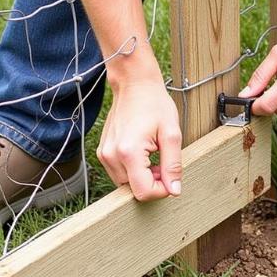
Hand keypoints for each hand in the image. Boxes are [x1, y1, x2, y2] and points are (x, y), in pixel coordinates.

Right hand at [96, 74, 182, 201]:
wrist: (134, 84)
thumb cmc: (154, 104)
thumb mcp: (172, 134)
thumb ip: (173, 165)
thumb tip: (174, 190)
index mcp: (129, 152)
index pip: (144, 192)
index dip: (162, 190)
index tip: (170, 174)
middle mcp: (111, 156)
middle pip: (134, 190)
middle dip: (153, 182)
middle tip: (163, 160)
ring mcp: (104, 154)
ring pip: (126, 184)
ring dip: (143, 176)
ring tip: (153, 153)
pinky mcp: (103, 152)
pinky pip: (120, 173)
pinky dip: (133, 169)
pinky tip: (143, 152)